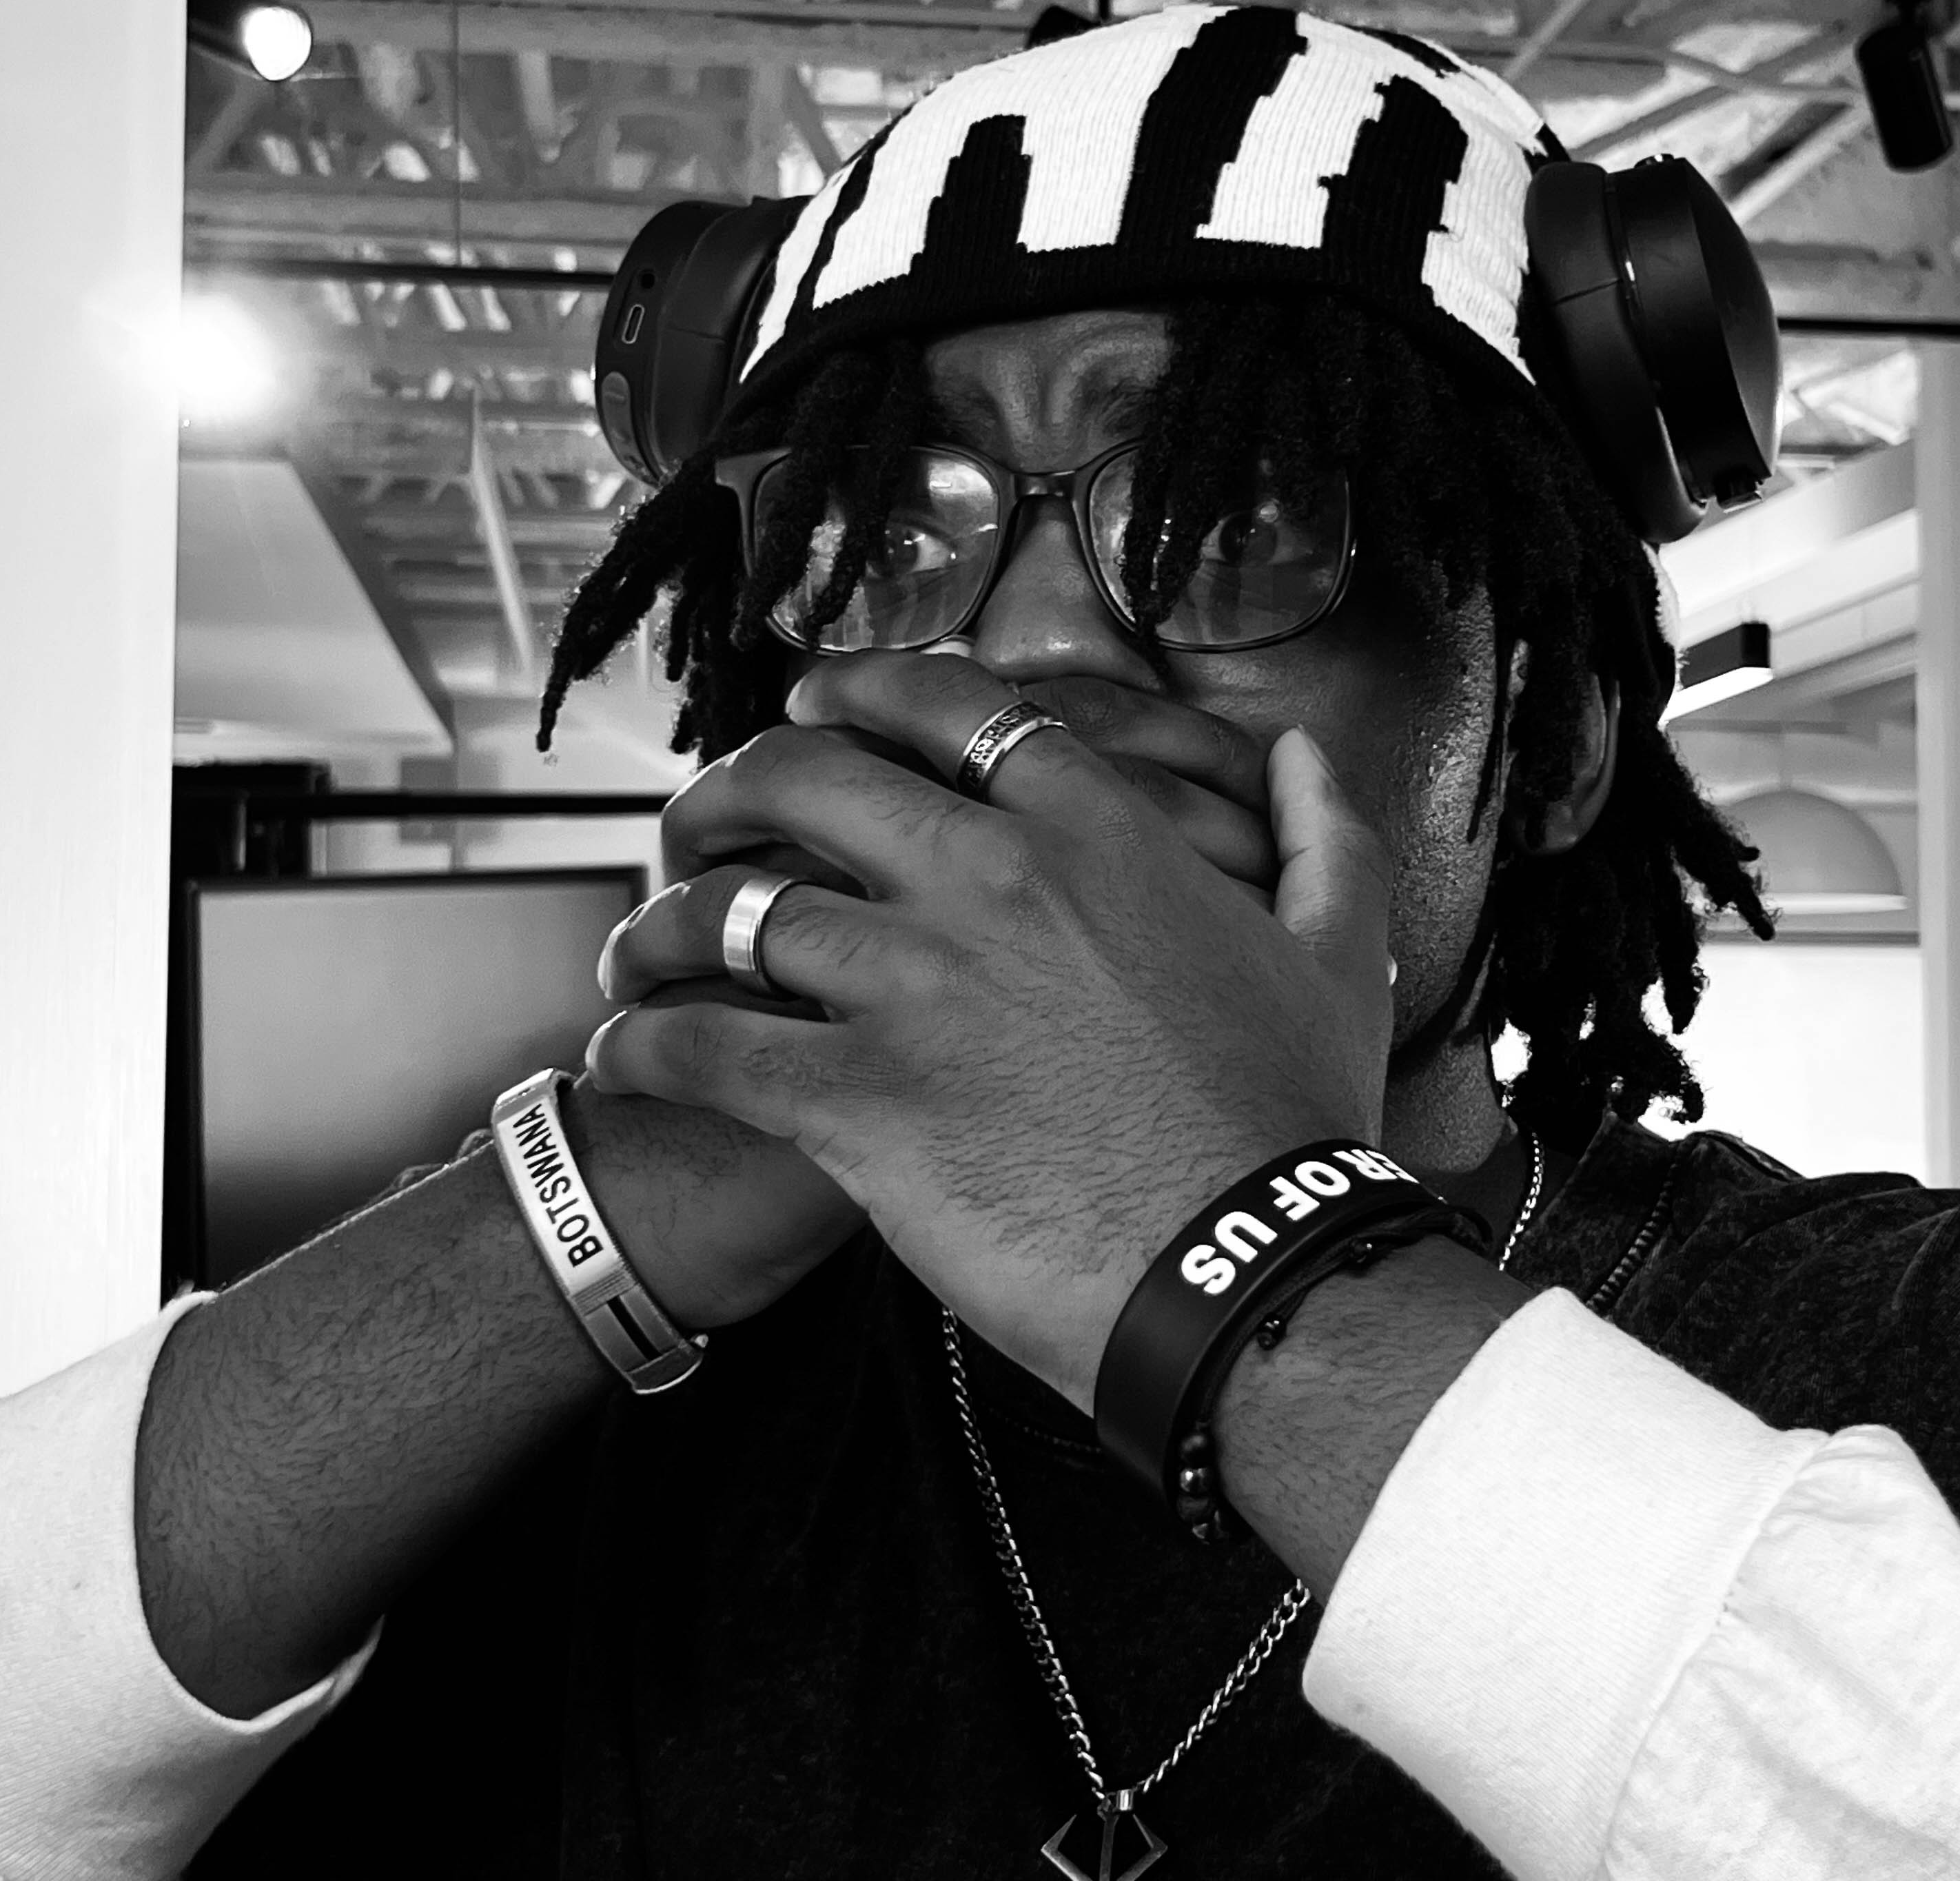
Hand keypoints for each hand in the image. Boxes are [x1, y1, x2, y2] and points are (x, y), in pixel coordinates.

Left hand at [585, 653, 1393, 1407]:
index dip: (856, 690)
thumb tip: (1298, 757)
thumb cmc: (1295, 1122)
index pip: (947, 708)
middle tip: (697, 822)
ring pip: (733, 911)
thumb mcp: (1341, 955)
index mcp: (1094, 832)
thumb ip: (1324, 835)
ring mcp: (916, 988)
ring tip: (633, 953)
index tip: (810, 705)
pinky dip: (642, 1049)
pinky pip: (706, 1050)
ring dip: (662, 927)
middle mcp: (989, 881)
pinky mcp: (861, 1103)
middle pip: (807, 781)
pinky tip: (619, 1059)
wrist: (1252, 1270)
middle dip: (728, 788)